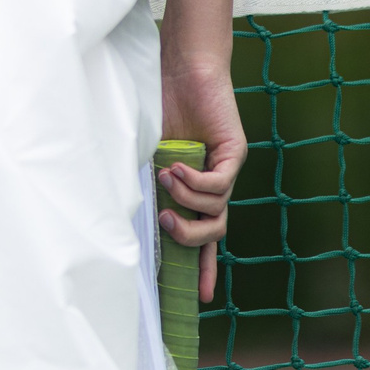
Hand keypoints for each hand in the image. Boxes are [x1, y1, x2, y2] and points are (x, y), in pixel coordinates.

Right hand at [158, 61, 248, 301]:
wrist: (180, 70)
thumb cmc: (159, 107)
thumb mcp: (148, 156)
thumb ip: (148, 184)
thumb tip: (135, 215)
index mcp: (194, 189)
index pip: (203, 236)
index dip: (201, 267)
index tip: (200, 299)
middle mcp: (214, 184)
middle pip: (213, 232)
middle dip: (188, 238)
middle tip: (165, 222)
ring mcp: (226, 170)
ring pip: (216, 211)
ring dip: (186, 200)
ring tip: (166, 176)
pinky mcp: (233, 153)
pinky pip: (218, 185)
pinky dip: (195, 181)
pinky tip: (178, 166)